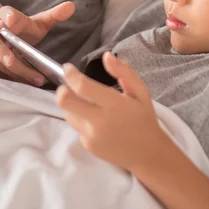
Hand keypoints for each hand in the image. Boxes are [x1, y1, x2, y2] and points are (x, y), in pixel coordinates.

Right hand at [0, 2, 74, 85]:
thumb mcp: (42, 22)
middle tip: (11, 60)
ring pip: (0, 62)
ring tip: (37, 78)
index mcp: (7, 18)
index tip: (12, 19)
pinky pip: (4, 74)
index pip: (5, 12)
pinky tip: (32, 85)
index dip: (7, 16)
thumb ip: (55, 14)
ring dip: (17, 71)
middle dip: (1, 52)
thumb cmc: (28, 29)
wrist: (18, 42)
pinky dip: (17, 80)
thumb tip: (71, 6)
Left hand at [56, 52, 165, 170]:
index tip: (68, 68)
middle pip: (65, 102)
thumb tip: (106, 56)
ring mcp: (91, 136)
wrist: (147, 152)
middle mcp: (99, 121)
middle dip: (62, 90)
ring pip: (69, 114)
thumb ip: (124, 72)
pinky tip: (98, 123)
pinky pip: (77, 128)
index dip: (70, 75)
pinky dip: (82, 121)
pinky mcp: (87, 146)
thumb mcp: (141, 92)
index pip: (82, 87)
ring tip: (90, 106)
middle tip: (68, 85)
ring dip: (73, 107)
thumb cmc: (144, 118)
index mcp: (114, 104)